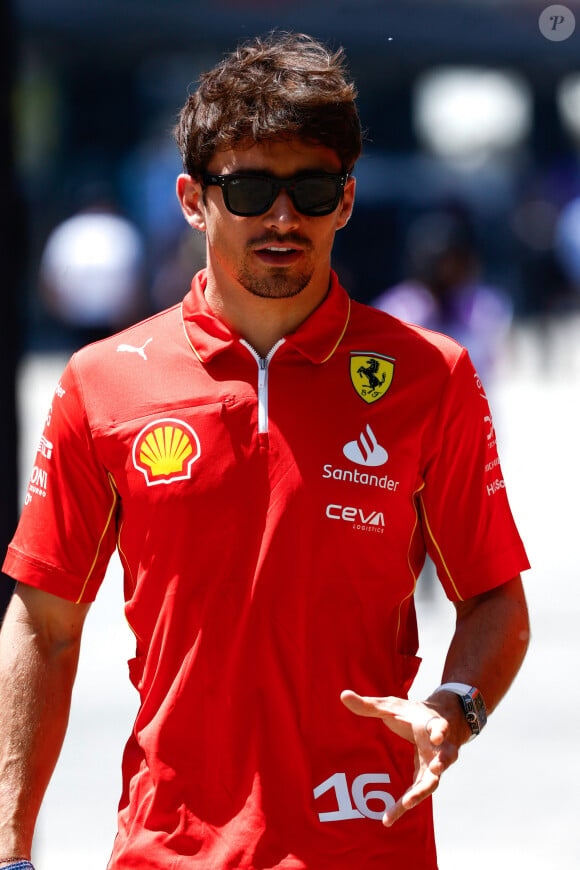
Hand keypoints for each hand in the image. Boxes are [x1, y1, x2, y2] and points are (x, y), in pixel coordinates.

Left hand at [340, 690, 460, 826]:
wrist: (437, 724)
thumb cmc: (411, 714)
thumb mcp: (391, 706)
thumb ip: (368, 704)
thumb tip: (342, 695)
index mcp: (432, 725)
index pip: (439, 728)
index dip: (439, 732)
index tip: (437, 736)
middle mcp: (439, 748)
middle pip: (444, 758)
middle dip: (441, 764)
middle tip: (436, 769)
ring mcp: (435, 765)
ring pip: (432, 782)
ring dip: (422, 792)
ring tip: (409, 802)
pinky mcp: (426, 778)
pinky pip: (417, 794)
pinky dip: (404, 806)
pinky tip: (388, 818)